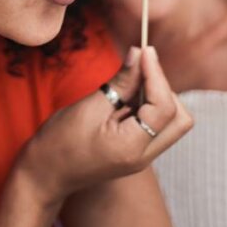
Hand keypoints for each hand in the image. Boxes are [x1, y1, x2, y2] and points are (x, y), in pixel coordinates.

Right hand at [15, 46, 192, 205]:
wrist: (45, 175)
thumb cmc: (59, 143)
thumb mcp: (89, 107)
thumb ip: (120, 82)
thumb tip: (139, 53)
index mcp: (132, 148)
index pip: (165, 107)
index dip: (157, 74)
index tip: (144, 51)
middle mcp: (144, 157)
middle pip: (181, 119)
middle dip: (165, 88)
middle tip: (139, 69)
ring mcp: (143, 157)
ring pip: (172, 122)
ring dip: (157, 96)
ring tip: (128, 84)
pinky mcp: (137, 152)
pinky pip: (156, 125)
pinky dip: (148, 106)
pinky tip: (125, 96)